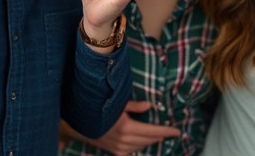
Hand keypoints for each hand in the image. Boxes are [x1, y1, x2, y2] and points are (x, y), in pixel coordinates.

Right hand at [62, 101, 179, 154]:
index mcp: (127, 128)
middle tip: (171, 132)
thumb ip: (135, 106)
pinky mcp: (113, 151)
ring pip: (140, 146)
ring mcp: (118, 147)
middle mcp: (123, 140)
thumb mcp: (117, 104)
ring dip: (151, 141)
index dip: (166, 131)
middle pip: (148, 140)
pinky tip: (143, 143)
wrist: (78, 123)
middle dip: (160, 136)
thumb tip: (150, 105)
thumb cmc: (99, 109)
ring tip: (160, 136)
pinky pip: (130, 151)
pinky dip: (139, 147)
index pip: (152, 131)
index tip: (177, 131)